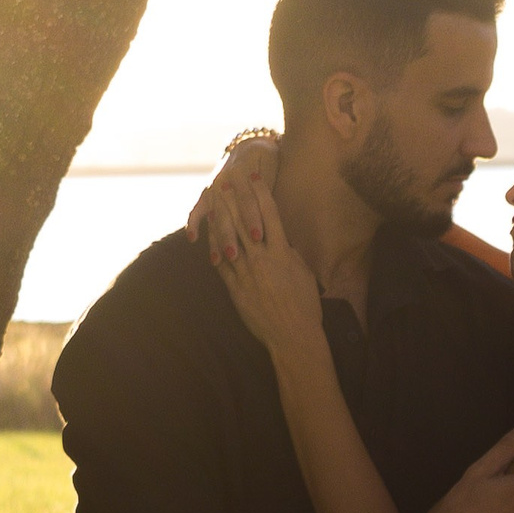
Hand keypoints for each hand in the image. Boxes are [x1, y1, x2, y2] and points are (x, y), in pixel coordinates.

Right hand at [187, 136, 279, 254]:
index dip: (253, 218)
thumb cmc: (270, 164)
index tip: (259, 237)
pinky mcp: (205, 193)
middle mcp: (225, 181)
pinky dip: (193, 223)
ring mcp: (213, 188)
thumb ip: (272, 195)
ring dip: (215, 239)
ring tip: (217, 261)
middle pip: (227, 212)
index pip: (248, 200)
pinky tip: (192, 239)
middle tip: (235, 256)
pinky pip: (197, 209)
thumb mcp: (274, 172)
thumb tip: (285, 224)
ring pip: (214, 216)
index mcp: (244, 174)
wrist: (252, 145)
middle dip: (231, 236)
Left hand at [210, 176, 323, 355]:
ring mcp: (246, 273)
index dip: (261, 193)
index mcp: (282, 253)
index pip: (270, 214)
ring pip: (228, 238)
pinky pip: (220, 263)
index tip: (254, 176)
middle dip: (235, 198)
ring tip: (214, 200)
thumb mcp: (304, 274)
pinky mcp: (235, 288)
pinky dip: (214, 246)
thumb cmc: (305, 306)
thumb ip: (291, 255)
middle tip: (226, 180)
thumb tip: (283, 242)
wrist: (292, 336)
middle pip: (244, 220)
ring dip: (221, 216)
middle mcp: (262, 258)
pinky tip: (208, 234)